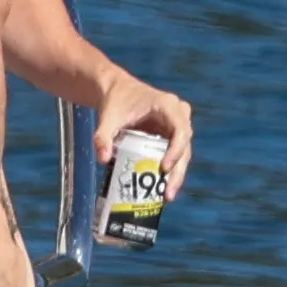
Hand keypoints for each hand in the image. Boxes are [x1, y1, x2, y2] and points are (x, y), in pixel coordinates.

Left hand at [91, 68, 195, 207]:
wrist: (117, 90)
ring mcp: (178, 124)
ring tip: (166, 196)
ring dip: (176, 174)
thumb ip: (103, 136)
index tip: (164, 168)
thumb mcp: (107, 118)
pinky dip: (170, 169)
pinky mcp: (173, 134)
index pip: (180, 130)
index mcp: (167, 105)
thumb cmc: (115, 101)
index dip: (176, 151)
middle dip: (178, 171)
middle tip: (168, 194)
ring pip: (183, 152)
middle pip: (185, 146)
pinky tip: (162, 188)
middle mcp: (179, 113)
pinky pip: (176, 153)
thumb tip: (102, 159)